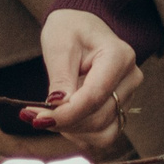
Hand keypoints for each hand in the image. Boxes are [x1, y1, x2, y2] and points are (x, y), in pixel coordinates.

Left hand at [31, 8, 139, 149]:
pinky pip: (104, 135)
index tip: (37, 118)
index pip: (94, 96)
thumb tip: (58, 108)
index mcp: (118, 56)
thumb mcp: (59, 46)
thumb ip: (60, 78)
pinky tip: (65, 122)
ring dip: (73, 131)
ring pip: (103, 132)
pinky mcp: (121, 108)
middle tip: (33, 115)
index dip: (66, 113)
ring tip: (50, 116)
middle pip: (98, 117)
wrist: (81, 28)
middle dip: (64, 122)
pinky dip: (82, 135)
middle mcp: (130, 78)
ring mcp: (128, 95)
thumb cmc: (69, 30)